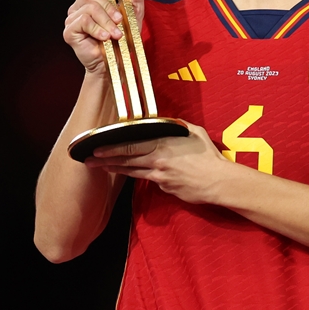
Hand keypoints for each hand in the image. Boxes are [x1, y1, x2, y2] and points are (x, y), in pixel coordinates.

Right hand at [62, 0, 144, 72]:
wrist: (118, 61)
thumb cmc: (124, 36)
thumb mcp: (135, 10)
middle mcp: (78, 7)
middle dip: (108, 6)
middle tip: (119, 20)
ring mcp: (72, 19)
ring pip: (88, 7)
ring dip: (106, 21)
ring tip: (115, 34)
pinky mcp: (70, 32)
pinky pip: (84, 21)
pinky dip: (97, 29)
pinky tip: (104, 37)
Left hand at [83, 123, 229, 204]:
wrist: (218, 182)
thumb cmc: (209, 156)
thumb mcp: (194, 132)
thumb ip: (178, 126)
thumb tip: (168, 122)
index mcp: (162, 145)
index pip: (129, 146)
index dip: (110, 148)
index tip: (96, 148)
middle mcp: (157, 161)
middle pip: (125, 160)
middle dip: (105, 160)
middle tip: (89, 161)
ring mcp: (159, 176)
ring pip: (131, 171)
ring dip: (114, 169)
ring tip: (100, 168)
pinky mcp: (164, 187)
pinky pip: (148, 179)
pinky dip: (136, 175)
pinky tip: (128, 174)